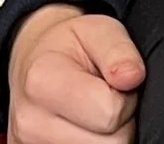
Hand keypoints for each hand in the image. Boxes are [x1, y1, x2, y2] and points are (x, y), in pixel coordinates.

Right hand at [9, 4, 144, 143]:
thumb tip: (132, 77)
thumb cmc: (69, 44)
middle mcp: (30, 121)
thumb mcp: (98, 30)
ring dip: (108, 137)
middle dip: (120, 122)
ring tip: (96, 111)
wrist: (32, 61)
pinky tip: (86, 126)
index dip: (125, 98)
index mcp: (42, 81)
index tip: (116, 83)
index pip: (110, 112)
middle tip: (108, 98)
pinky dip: (94, 143)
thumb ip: (119, 50)